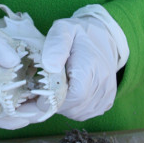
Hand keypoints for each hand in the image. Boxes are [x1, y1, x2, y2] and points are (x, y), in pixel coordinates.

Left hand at [41, 5, 128, 121]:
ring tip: (52, 91)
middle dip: (52, 103)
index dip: (53, 99)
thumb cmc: (80, 33)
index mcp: (90, 65)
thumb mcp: (64, 29)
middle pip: (73, 107)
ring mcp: (106, 94)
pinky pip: (84, 114)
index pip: (74, 95)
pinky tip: (65, 94)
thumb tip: (50, 66)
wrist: (104, 37)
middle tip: (39, 92)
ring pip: (77, 113)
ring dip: (61, 107)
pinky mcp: (106, 101)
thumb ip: (56, 44)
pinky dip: (71, 109)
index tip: (37, 93)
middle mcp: (102, 83)